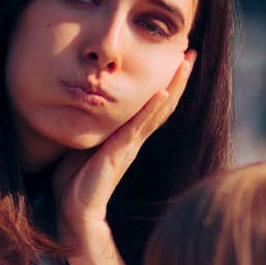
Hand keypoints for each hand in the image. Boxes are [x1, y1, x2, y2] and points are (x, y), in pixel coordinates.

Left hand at [54, 50, 196, 244]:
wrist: (75, 212)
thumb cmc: (75, 181)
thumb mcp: (82, 144)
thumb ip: (88, 126)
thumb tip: (77, 104)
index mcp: (126, 135)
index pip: (152, 104)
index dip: (166, 82)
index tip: (176, 60)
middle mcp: (134, 138)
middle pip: (165, 102)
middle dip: (178, 77)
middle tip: (190, 52)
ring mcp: (131, 144)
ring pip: (160, 109)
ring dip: (174, 85)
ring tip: (185, 63)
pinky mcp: (122, 152)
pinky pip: (141, 126)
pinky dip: (153, 107)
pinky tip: (163, 91)